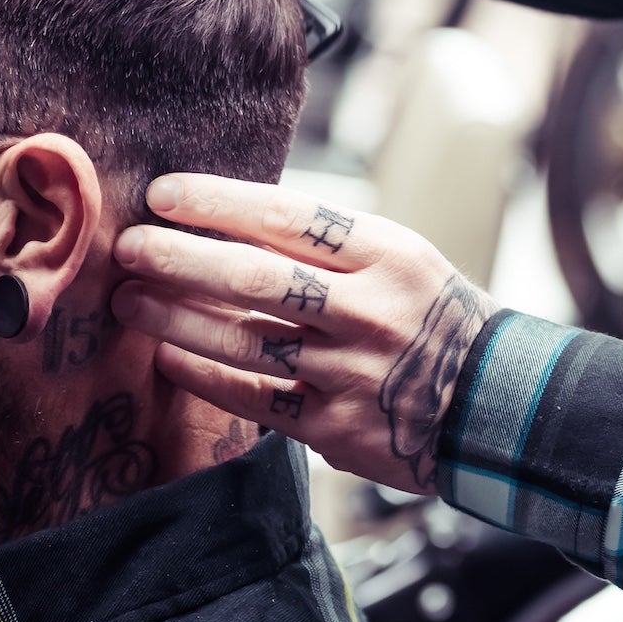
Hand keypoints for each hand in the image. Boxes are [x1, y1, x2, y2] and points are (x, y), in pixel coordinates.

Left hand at [110, 174, 499, 493]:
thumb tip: (225, 219)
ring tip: (130, 302)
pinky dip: (205, 376)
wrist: (494, 404)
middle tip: (129, 247)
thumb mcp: (400, 260)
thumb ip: (326, 245)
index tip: (164, 194)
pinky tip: (168, 357)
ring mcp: (353, 372)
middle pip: (257, 279)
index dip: (219, 203)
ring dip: (176, 318)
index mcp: (388, 255)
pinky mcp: (338, 428)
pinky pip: (256, 397)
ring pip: (246, 341)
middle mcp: (371, 310)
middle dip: (181, 260)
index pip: (289, 218)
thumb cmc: (429, 317)